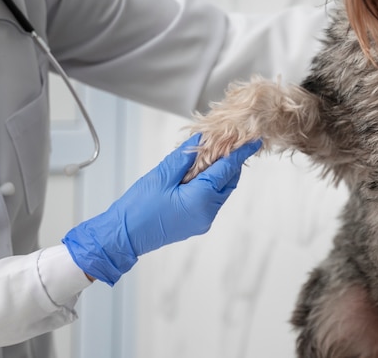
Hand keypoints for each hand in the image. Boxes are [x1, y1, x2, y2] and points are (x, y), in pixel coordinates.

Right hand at [62, 134, 260, 285]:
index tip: (254, 141)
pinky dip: (208, 186)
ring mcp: (203, 221)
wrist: (123, 236)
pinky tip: (195, 174)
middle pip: (228, 182)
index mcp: (201, 199)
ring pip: (220, 192)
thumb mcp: (161, 176)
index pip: (227, 170)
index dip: (240, 154)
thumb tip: (202, 140)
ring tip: (206, 156)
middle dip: (229, 163)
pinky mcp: (196, 223)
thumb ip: (185, 157)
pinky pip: (209, 201)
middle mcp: (207, 212)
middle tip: (225, 143)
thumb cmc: (138, 207)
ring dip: (218, 174)